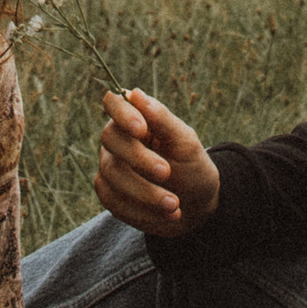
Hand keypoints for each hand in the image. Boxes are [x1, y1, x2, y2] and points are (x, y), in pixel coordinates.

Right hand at [95, 89, 219, 238]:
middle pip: (110, 139)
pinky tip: (167, 214)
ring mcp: (110, 167)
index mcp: (137, 119)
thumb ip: (162, 119)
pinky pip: (113, 201)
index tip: (142, 129)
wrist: (197, 208)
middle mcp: (118, 140)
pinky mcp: (109, 195)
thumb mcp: (186, 143)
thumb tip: (135, 93)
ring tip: (174, 204)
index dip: (122, 113)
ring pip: (111, 174)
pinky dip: (142, 210)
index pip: (114, 103)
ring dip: (145, 192)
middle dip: (139, 158)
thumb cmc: (193, 168)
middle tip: (167, 173)